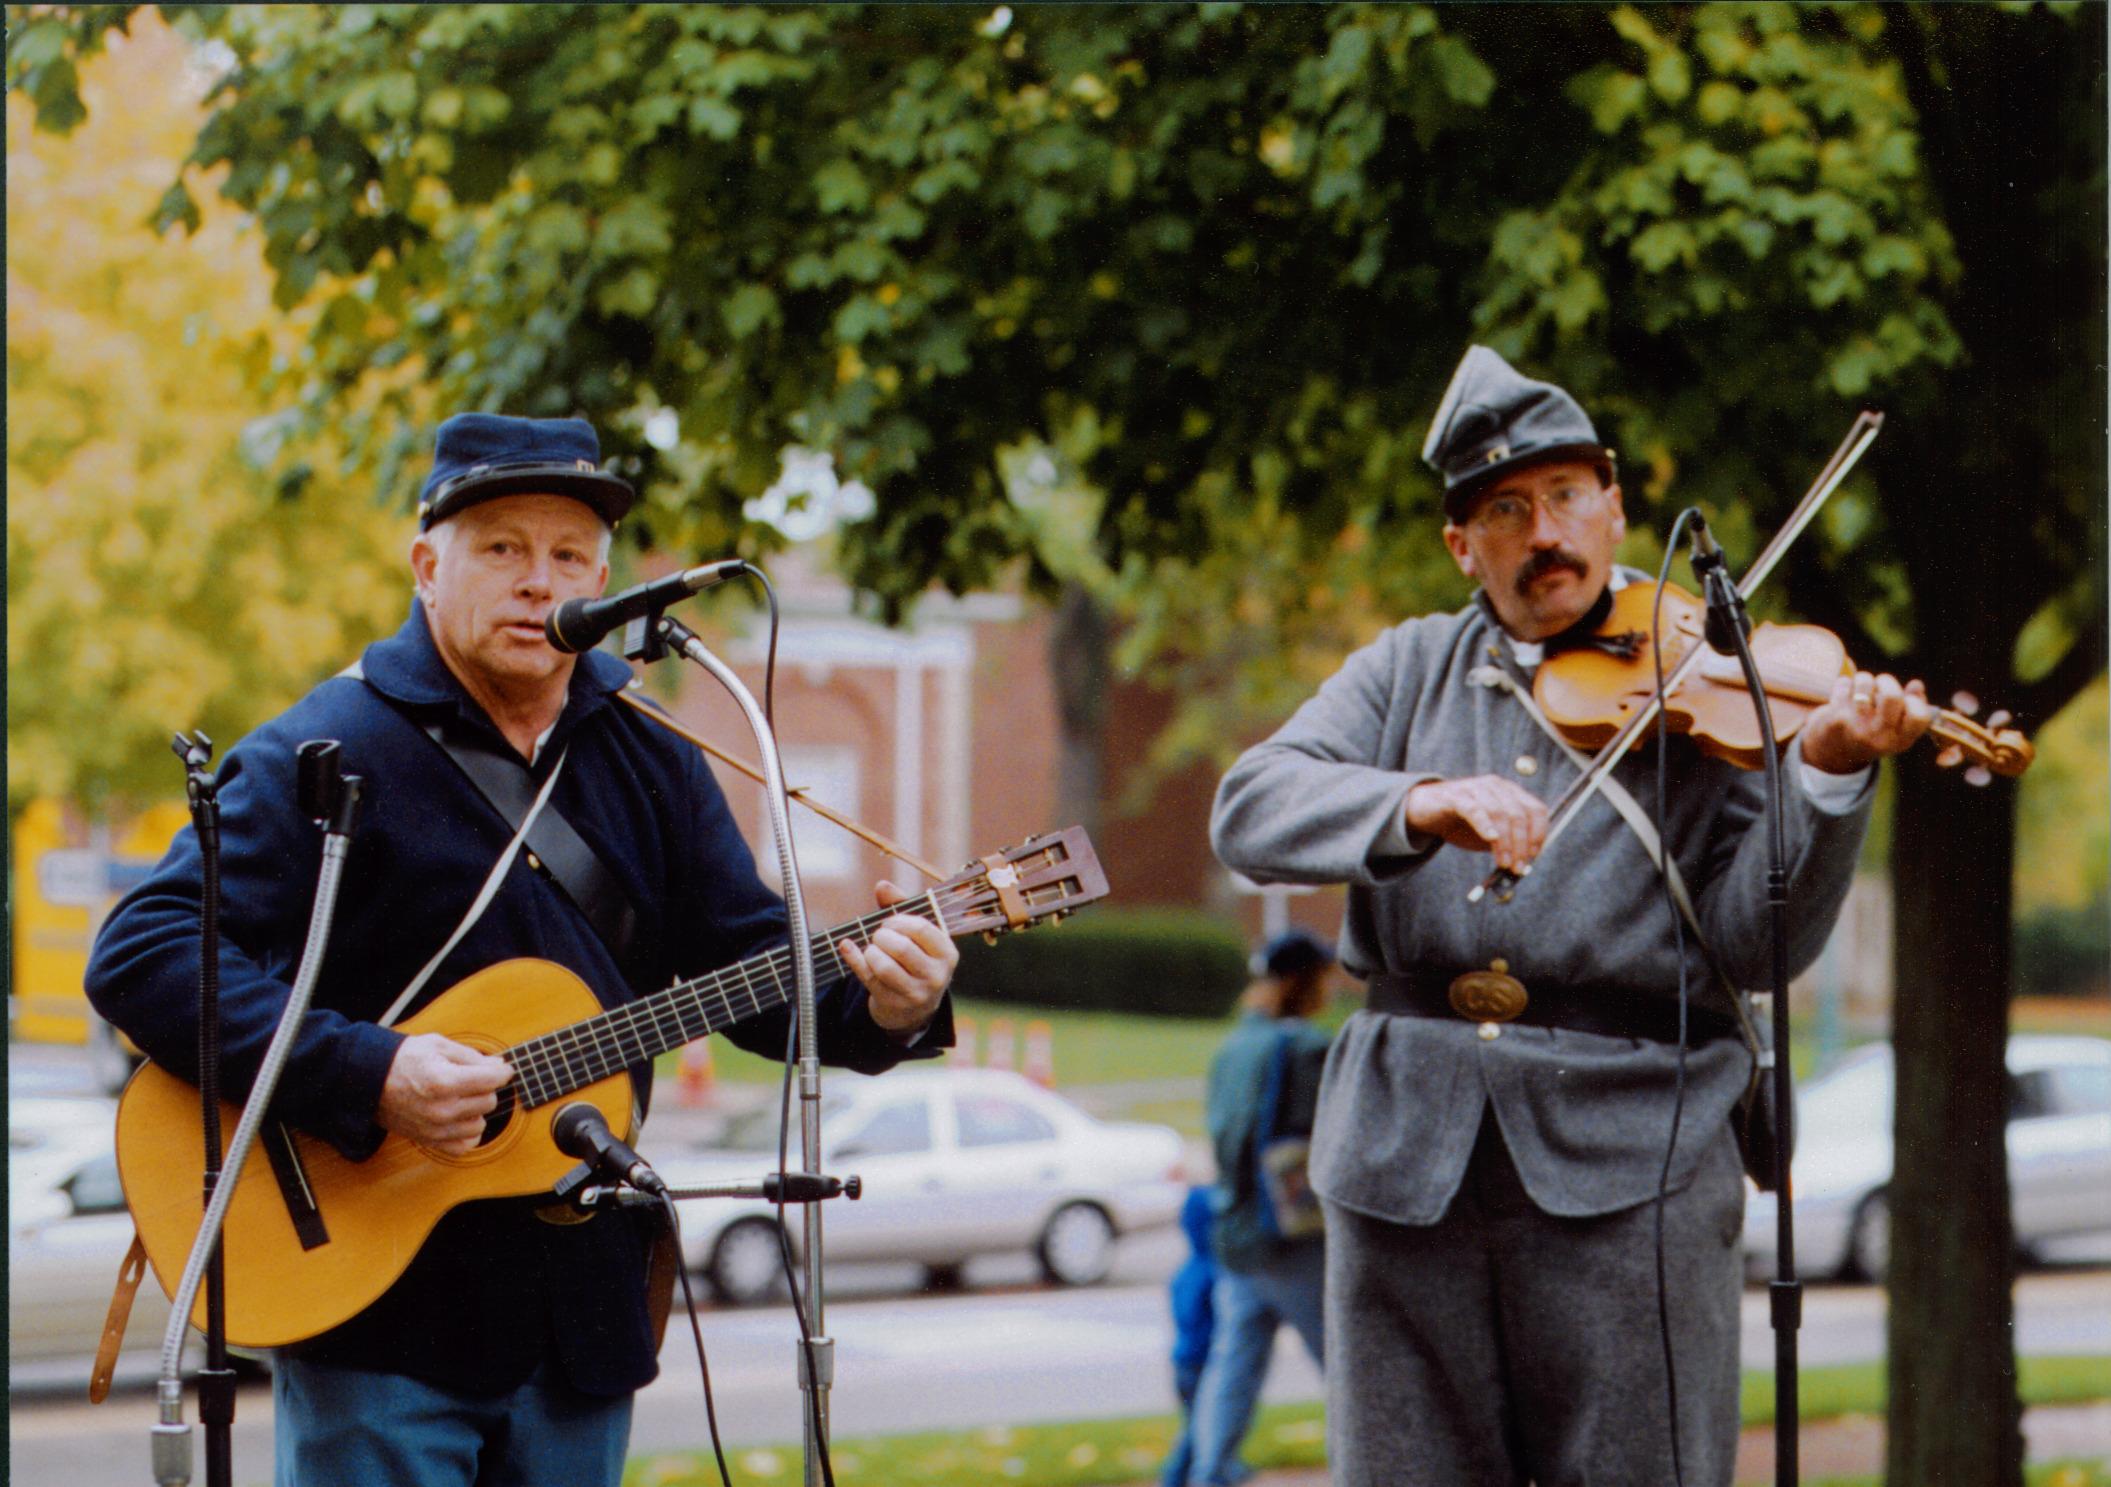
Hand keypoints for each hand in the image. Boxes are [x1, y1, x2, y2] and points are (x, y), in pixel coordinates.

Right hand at [377, 1033, 512, 1156]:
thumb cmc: (405, 1059)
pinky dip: (467, 1132)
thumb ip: (472, 1057)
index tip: (502, 1068)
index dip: (502, 1071)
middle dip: (485, 1088)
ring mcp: (435, 1129)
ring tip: (460, 1097)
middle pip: (489, 1101)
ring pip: (480, 1123)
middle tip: (469, 1079)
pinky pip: (465, 1144)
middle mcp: (440, 1109)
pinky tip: (460, 1117)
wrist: (371, 1081)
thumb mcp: (439, 1045)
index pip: (492, 1080)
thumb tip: (500, 1067)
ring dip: (476, 1110)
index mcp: (443, 1081)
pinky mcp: (430, 1141)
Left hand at [839, 879, 957, 1034]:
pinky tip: (846, 946)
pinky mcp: (893, 1004)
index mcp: (947, 954)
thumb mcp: (916, 935)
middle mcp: (936, 976)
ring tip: (872, 949)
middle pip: (902, 948)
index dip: (900, 920)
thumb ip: (900, 906)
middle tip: (879, 936)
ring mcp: (915, 994)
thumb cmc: (915, 958)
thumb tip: (882, 885)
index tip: (890, 922)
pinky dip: (854, 959)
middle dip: (883, 936)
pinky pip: (868, 978)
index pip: (922, 929)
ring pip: (884, 967)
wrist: (914, 1007)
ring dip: (871, 951)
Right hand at [1405, 775, 1548, 874]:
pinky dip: (1485, 824)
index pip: (1536, 810)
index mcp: (1510, 793)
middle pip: (1519, 814)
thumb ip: (1507, 845)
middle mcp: (1496, 786)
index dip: (1539, 834)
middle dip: (1521, 844)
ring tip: (1503, 863)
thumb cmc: (1461, 823)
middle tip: (1518, 867)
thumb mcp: (1489, 835)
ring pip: (1499, 813)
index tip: (1532, 856)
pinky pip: (1474, 809)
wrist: (1425, 810)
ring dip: (1505, 843)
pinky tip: (1490, 838)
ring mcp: (1475, 788)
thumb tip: (1523, 864)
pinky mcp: (1455, 796)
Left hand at [1799, 669, 1932, 773]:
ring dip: (1864, 679)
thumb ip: (1912, 707)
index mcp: (1901, 741)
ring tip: (1862, 686)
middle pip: (1891, 696)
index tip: (1905, 699)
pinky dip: (1845, 683)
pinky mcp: (1837, 720)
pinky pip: (1845, 685)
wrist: (1833, 751)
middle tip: (1882, 683)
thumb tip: (1916, 685)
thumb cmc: (1873, 731)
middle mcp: (1880, 738)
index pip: (1919, 716)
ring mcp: (1858, 729)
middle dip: (1887, 681)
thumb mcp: (1897, 728)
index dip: (1915, 700)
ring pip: (1866, 684)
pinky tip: (1844, 692)